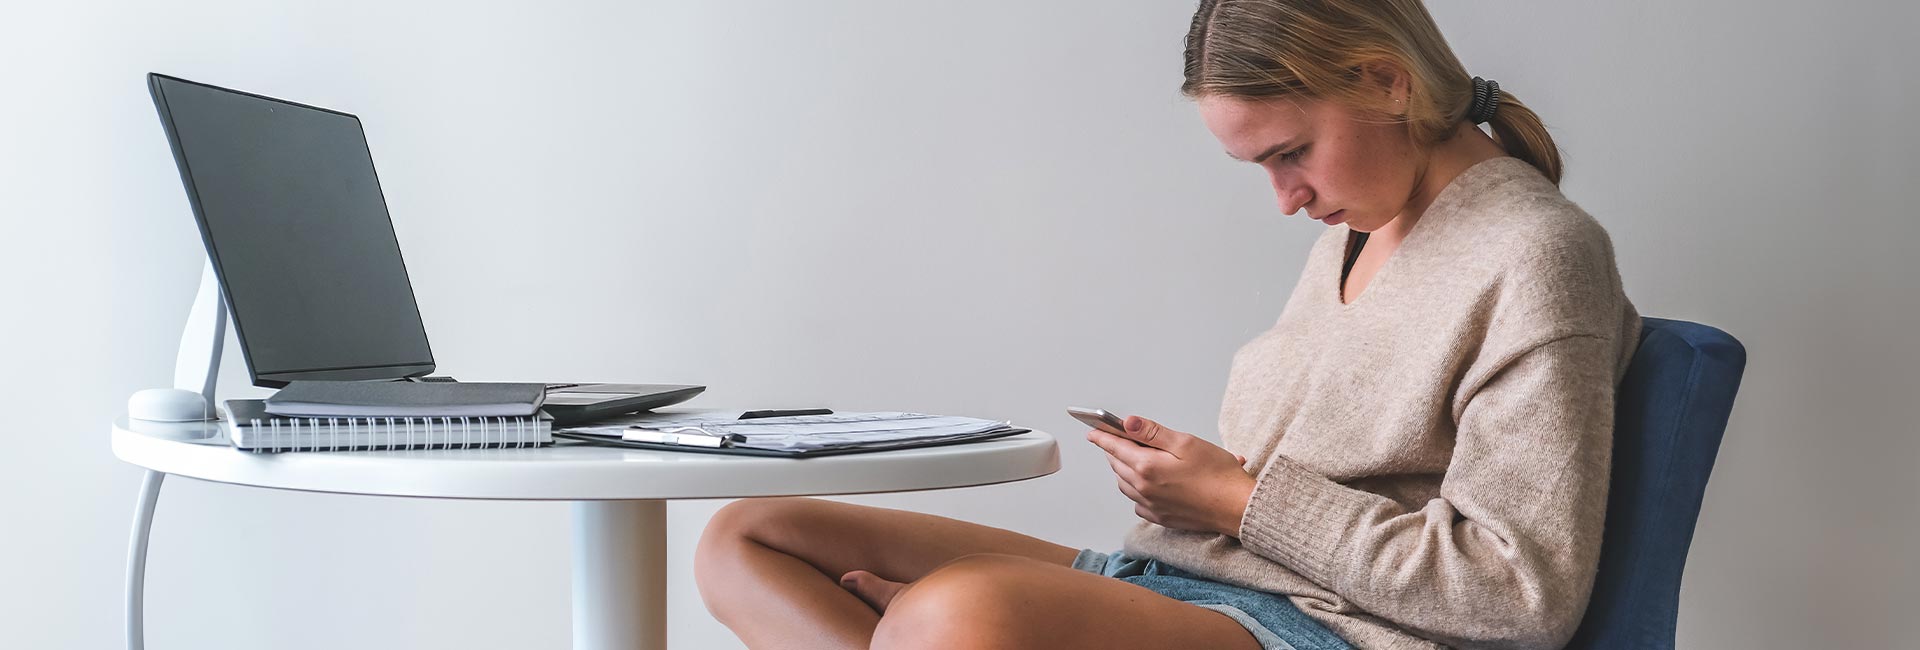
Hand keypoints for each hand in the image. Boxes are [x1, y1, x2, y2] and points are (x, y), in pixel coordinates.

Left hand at [1087, 416, 1256, 536]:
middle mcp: (1144, 489)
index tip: (1093, 431)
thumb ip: (1152, 432)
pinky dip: (1135, 490)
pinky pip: (1138, 502)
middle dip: (1113, 451)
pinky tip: (1146, 484)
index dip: (1103, 436)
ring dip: (1123, 470)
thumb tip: (1126, 422)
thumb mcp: (1186, 443)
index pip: (1116, 447)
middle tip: (1114, 439)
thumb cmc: (1218, 475)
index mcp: (1147, 467)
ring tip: (1130, 458)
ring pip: (1125, 485)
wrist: (1237, 507)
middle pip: (1118, 466)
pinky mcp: (1161, 518)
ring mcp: (1152, 506)